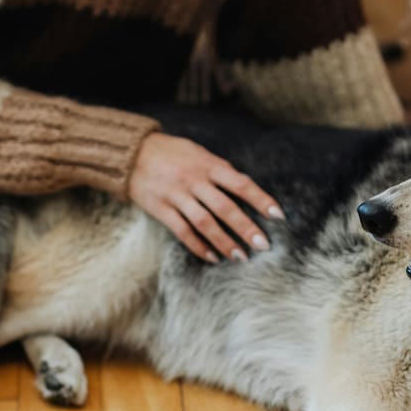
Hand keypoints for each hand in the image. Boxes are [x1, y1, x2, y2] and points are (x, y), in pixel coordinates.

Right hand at [128, 132, 283, 262]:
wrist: (131, 153)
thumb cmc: (171, 153)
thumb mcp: (198, 153)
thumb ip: (219, 170)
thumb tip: (245, 189)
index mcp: (208, 165)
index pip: (241, 184)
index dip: (261, 200)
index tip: (278, 216)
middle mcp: (194, 180)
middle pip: (225, 208)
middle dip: (246, 228)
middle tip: (263, 246)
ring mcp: (176, 195)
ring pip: (205, 223)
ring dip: (225, 242)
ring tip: (241, 257)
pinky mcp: (161, 209)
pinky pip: (182, 231)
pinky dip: (198, 246)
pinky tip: (213, 257)